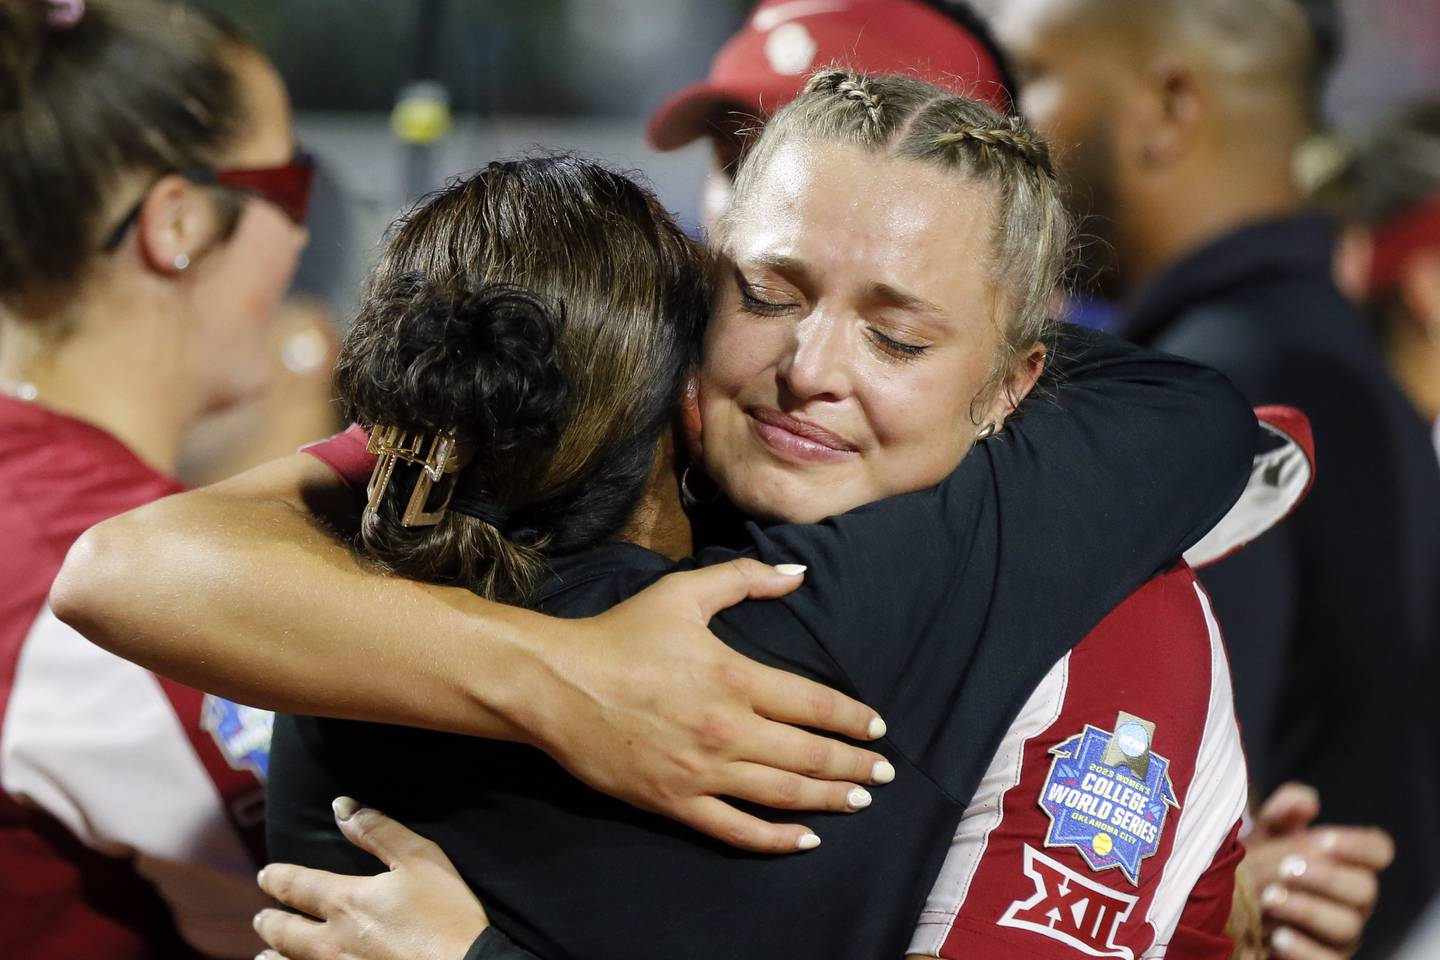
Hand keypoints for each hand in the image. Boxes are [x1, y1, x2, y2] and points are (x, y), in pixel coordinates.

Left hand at [255, 798, 487, 959]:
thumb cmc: (446, 913)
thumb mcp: (420, 859)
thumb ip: (378, 831)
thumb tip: (341, 806)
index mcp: (346, 902)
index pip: (298, 886)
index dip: (278, 879)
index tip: (264, 875)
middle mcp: (332, 942)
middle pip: (286, 933)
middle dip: (270, 924)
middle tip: (260, 919)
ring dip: (273, 957)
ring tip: (263, 955)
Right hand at [524, 559, 894, 853]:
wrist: (556, 685)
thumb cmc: (621, 635)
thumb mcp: (684, 594)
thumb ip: (746, 579)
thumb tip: (798, 574)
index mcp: (736, 678)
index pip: (814, 704)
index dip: (852, 719)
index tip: (877, 729)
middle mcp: (728, 730)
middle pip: (809, 755)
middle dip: (853, 766)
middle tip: (883, 775)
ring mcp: (703, 771)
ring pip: (783, 794)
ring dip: (828, 800)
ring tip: (858, 802)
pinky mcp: (675, 802)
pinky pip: (737, 829)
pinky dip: (776, 839)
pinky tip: (804, 839)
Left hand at [1242, 782, 1394, 958]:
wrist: (1226, 908)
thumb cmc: (1254, 865)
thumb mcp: (1262, 835)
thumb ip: (1283, 812)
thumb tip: (1309, 801)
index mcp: (1345, 863)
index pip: (1378, 850)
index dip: (1358, 844)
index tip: (1322, 839)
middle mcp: (1351, 900)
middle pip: (1365, 889)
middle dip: (1327, 877)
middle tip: (1286, 868)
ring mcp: (1340, 935)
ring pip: (1347, 925)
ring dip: (1307, 910)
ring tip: (1269, 898)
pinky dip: (1304, 950)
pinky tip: (1276, 936)